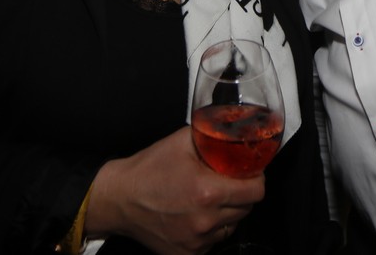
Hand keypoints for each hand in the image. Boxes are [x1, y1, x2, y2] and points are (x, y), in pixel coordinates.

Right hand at [86, 126, 263, 254]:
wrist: (119, 199)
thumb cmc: (149, 168)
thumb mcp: (181, 142)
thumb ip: (212, 136)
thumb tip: (235, 132)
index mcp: (208, 192)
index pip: (256, 191)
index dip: (255, 179)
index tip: (248, 173)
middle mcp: (206, 221)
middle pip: (246, 209)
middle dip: (241, 194)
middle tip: (226, 183)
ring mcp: (197, 241)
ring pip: (231, 226)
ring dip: (227, 213)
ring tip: (209, 200)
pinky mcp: (188, 254)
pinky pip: (214, 241)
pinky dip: (211, 229)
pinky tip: (196, 215)